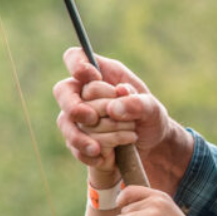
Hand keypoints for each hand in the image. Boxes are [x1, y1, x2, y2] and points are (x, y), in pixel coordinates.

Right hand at [54, 47, 170, 167]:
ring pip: (66, 122)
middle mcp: (84, 93)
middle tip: (92, 117)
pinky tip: (105, 157)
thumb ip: (139, 103)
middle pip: (62, 91)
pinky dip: (89, 153)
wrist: (151, 145)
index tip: (93, 77)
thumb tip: (113, 109)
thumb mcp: (154, 109)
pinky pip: (74, 146)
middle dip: (75, 106)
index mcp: (102, 75)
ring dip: (84, 135)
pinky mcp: (79, 139)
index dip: (77, 64)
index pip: (75, 58)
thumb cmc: (150, 118)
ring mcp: (78, 117)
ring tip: (102, 147)